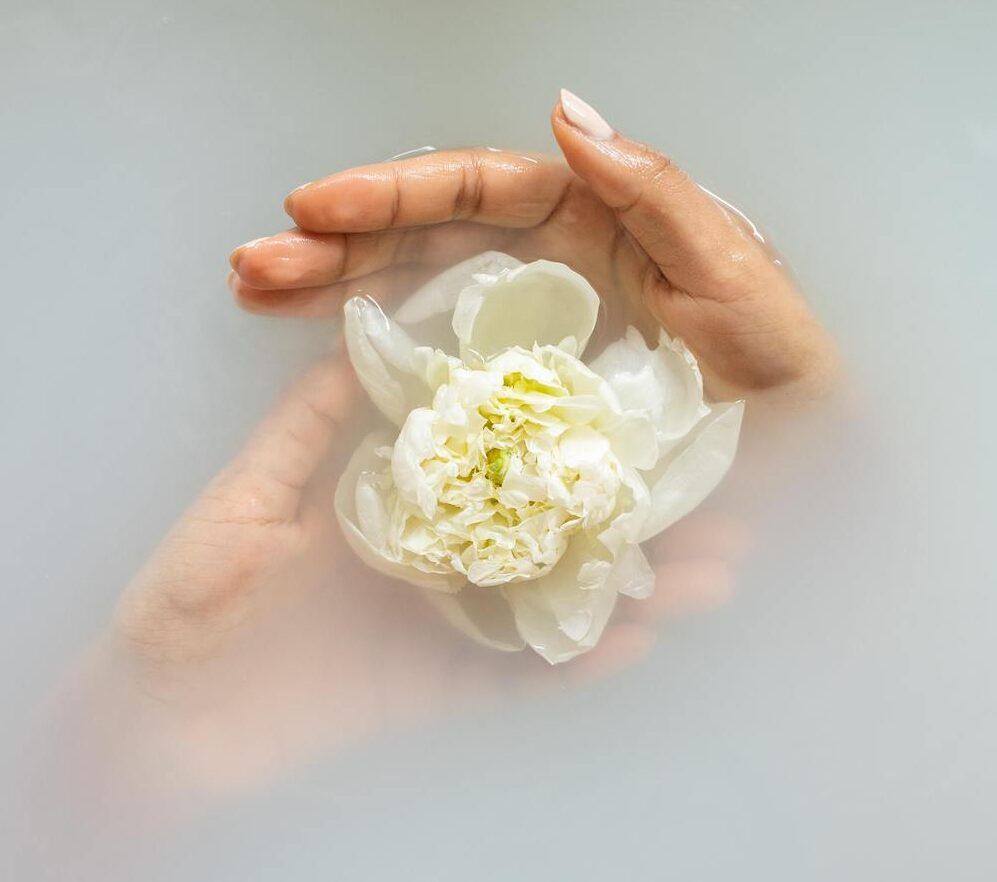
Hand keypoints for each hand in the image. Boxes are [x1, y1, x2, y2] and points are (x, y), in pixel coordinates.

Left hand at [97, 353, 744, 797]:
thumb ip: (309, 427)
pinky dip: (575, 664)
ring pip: (551, 596)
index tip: (622, 398)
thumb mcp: (250, 497)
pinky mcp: (442, 686)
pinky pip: (518, 676)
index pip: (490, 452)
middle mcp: (436, 551)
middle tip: (706, 492)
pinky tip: (635, 643)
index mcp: (393, 495)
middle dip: (619, 508)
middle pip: (542, 524)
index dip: (553, 429)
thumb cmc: (190, 599)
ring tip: (708, 571)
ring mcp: (446, 621)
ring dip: (626, 585)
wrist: (166, 724)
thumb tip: (360, 338)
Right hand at [229, 90, 836, 401]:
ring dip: (336, 291)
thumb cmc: (780, 371)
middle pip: (425, 240)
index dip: (393, 194)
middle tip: (254, 266)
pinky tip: (322, 356)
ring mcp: (529, 330)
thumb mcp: (731, 274)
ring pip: (418, 294)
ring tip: (259, 295)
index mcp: (589, 221)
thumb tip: (563, 114)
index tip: (316, 207)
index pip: (474, 191)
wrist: (798, 463)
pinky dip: (386, 359)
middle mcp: (548, 266)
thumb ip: (653, 194)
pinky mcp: (523, 394)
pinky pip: (444, 366)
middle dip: (336, 245)